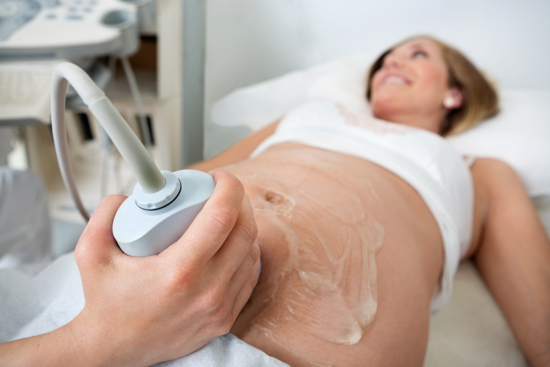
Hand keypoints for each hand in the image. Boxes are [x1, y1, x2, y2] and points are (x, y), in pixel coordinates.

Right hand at [69, 170, 259, 365]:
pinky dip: (245, 254)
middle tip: (222, 193)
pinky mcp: (225, 318)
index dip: (228, 188)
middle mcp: (206, 291)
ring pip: (252, 253)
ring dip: (244, 227)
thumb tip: (127, 194)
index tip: (220, 178)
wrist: (113, 350)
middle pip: (245, 231)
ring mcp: (219, 307)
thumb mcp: (91, 254)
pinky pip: (249, 276)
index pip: (221, 217)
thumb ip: (105, 214)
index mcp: (178, 272)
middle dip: (239, 202)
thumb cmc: (106, 304)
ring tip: (225, 216)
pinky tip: (230, 244)